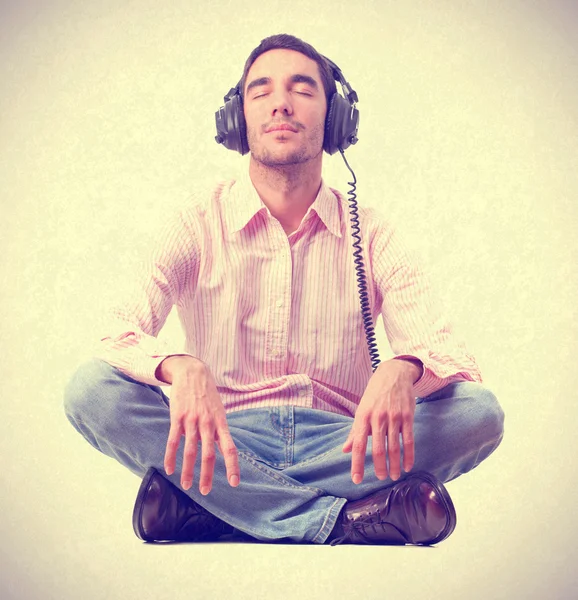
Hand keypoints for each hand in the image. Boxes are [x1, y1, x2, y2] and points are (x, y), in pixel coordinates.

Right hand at [159, 356, 239, 494]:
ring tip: (186, 485)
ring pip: (190, 451)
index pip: (230, 448)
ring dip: (188, 470)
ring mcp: (192, 420)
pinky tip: (169, 469)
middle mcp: (208, 423)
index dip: (232, 466)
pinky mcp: (177, 417)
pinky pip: (173, 440)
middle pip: (209, 454)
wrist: (192, 372)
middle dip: (207, 475)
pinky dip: (171, 456)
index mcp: (220, 423)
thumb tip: (221, 449)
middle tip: (205, 491)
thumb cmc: (207, 395)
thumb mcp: (219, 410)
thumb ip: (218, 430)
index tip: (234, 483)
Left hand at [342, 359, 419, 482]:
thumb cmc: (374, 395)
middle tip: (380, 478)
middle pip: (378, 449)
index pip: (358, 445)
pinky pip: (408, 440)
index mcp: (363, 417)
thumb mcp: (361, 409)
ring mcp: (393, 417)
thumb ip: (355, 431)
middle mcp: (377, 417)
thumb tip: (345, 450)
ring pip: (394, 447)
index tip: (356, 479)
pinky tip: (407, 466)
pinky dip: (408, 456)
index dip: (357, 464)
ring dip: (394, 465)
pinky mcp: (407, 416)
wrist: (393, 374)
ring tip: (393, 476)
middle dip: (379, 467)